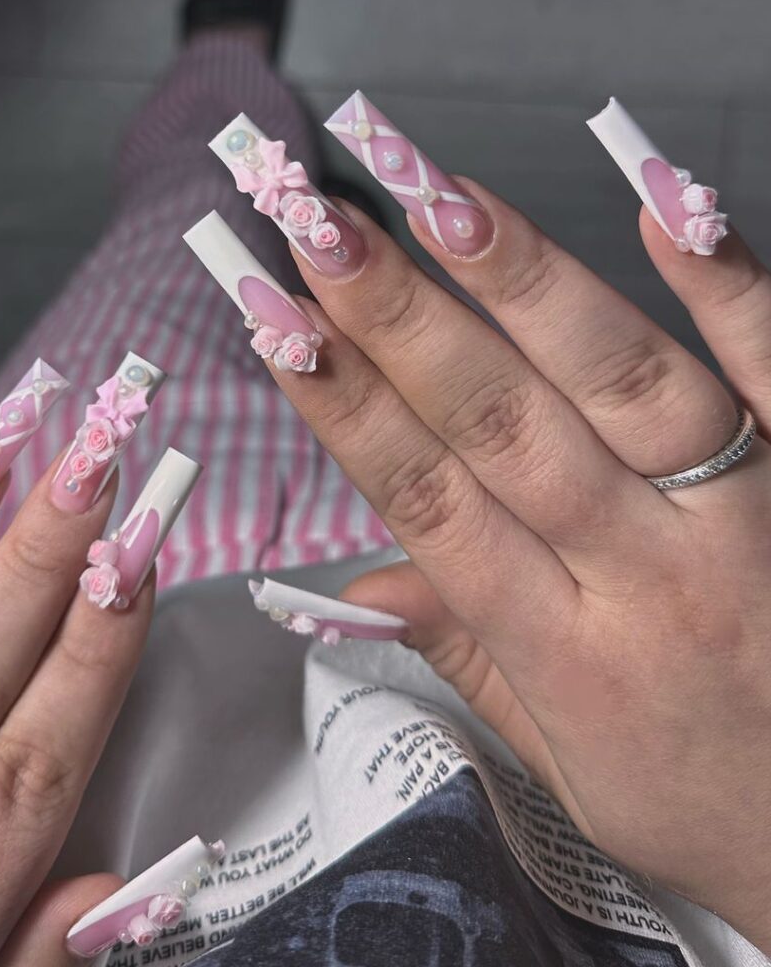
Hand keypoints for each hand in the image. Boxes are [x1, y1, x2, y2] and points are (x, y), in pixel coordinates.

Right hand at [265, 184, 770, 948]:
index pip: (426, 499)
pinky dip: (722, 289)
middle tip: (323, 229)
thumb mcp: (559, 764)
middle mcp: (642, 575)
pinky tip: (661, 206)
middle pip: (498, 425)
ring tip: (439, 201)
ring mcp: (739, 521)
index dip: (343, 406)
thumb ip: (461, 655)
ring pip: (618, 383)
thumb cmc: (700, 800)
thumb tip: (352, 590)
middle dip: (398, 318)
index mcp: (558, 650)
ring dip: (522, 286)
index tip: (276, 322)